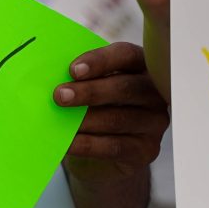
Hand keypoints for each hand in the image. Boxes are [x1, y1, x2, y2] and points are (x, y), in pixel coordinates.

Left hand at [55, 42, 168, 176]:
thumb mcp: (92, 89)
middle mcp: (154, 93)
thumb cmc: (95, 109)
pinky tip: (68, 144)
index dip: (100, 60)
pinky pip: (115, 147)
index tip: (72, 70)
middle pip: (124, 87)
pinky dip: (87, 145)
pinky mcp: (146, 149)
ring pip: (119, 119)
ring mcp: (154, 122)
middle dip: (90, 91)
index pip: (125, 55)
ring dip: (86, 120)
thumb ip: (81, 80)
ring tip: (60, 122)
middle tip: (60, 95)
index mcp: (140, 66)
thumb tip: (53, 78)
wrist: (104, 152)